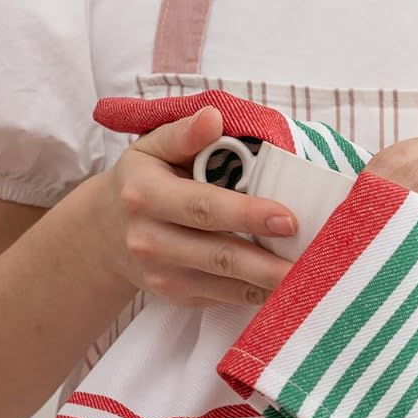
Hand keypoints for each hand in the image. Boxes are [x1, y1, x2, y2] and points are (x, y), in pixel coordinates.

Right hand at [98, 104, 295, 307]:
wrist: (104, 233)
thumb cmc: (142, 180)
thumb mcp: (151, 147)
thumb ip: (184, 133)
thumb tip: (214, 118)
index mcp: (146, 196)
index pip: (204, 207)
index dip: (248, 214)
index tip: (289, 218)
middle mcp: (150, 241)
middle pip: (219, 254)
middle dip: (268, 261)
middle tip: (313, 258)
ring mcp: (162, 275)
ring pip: (225, 284)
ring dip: (269, 283)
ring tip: (310, 275)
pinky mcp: (176, 296)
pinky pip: (223, 299)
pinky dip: (257, 293)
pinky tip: (285, 284)